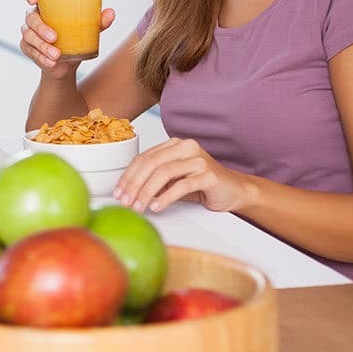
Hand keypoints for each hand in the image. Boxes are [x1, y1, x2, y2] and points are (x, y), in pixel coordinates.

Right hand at [20, 0, 115, 79]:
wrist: (66, 64)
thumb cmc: (74, 39)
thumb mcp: (88, 30)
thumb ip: (98, 22)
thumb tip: (110, 13)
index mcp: (47, 8)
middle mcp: (35, 19)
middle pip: (31, 18)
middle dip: (41, 28)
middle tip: (54, 37)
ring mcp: (30, 34)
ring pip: (30, 36)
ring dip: (42, 46)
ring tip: (56, 54)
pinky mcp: (28, 49)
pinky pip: (31, 52)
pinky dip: (41, 58)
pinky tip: (51, 62)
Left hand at [113, 138, 252, 213]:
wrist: (234, 191)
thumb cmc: (201, 185)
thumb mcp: (172, 180)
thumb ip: (153, 180)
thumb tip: (126, 191)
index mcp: (174, 145)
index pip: (143, 158)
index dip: (127, 176)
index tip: (118, 192)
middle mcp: (186, 147)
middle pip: (151, 164)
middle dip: (134, 185)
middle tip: (125, 201)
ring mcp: (199, 160)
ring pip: (164, 173)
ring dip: (147, 192)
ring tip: (138, 207)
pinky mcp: (209, 175)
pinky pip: (182, 185)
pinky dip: (166, 197)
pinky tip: (157, 207)